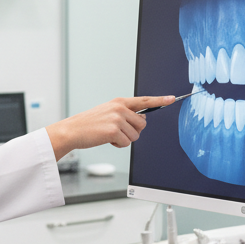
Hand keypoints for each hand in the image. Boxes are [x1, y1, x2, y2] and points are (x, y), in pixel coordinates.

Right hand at [46, 95, 175, 159]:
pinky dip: (118, 145)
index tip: (172, 98)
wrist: (72, 130)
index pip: (144, 100)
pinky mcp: (114, 130)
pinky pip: (127, 143)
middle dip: (133, 131)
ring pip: (135, 135)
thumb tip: (142, 119)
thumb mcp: (107, 112)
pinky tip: (107, 140)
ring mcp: (117, 119)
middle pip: (142, 124)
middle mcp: (119, 108)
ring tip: (109, 135)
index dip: (160, 100)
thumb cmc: (89, 124)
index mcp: (119, 102)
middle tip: (117, 131)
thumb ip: (124, 113)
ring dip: (124, 139)